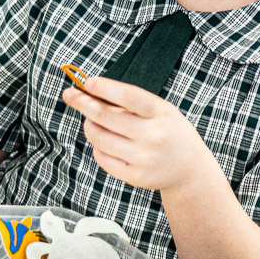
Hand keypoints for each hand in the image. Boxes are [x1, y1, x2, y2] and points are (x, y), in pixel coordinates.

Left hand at [62, 77, 221, 192]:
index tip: (86, 82)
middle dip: (84, 103)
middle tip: (70, 95)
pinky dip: (96, 146)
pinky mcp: (134, 176)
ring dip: (89, 125)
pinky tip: (100, 140)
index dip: (105, 88)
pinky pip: (103, 158)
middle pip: (107, 117)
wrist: (189, 170)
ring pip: (100, 138)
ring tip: (89, 119)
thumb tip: (94, 93)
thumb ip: (133, 102)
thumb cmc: (171, 133)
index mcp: (162, 113)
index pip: (129, 96)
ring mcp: (143, 158)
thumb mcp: (162, 111)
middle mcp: (153, 136)